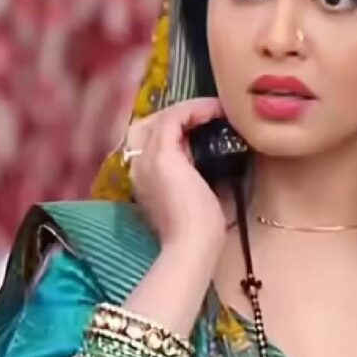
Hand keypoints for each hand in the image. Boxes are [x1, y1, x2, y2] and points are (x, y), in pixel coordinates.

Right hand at [125, 97, 227, 247]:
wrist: (192, 247)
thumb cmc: (199, 230)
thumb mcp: (196, 193)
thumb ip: (197, 172)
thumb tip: (219, 155)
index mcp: (145, 178)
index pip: (152, 140)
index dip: (177, 127)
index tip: (206, 124)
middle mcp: (138, 166)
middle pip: (150, 124)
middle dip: (178, 115)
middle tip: (207, 114)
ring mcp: (146, 159)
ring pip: (161, 117)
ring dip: (190, 109)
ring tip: (215, 109)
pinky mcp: (162, 155)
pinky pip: (174, 118)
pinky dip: (195, 110)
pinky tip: (215, 111)